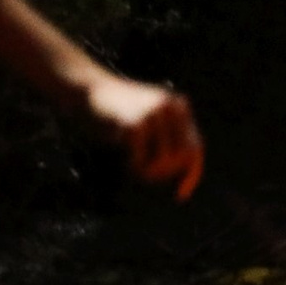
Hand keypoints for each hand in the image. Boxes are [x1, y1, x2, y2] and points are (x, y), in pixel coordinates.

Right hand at [80, 73, 205, 200]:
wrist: (90, 88)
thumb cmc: (117, 111)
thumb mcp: (148, 120)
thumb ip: (165, 138)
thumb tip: (176, 172)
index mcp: (179, 106)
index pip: (195, 148)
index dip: (192, 174)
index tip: (181, 196)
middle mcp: (171, 108)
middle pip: (181, 159)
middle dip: (164, 175)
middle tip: (144, 175)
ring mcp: (154, 115)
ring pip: (163, 163)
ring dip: (147, 172)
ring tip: (132, 164)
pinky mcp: (136, 125)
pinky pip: (141, 162)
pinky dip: (133, 168)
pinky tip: (124, 159)